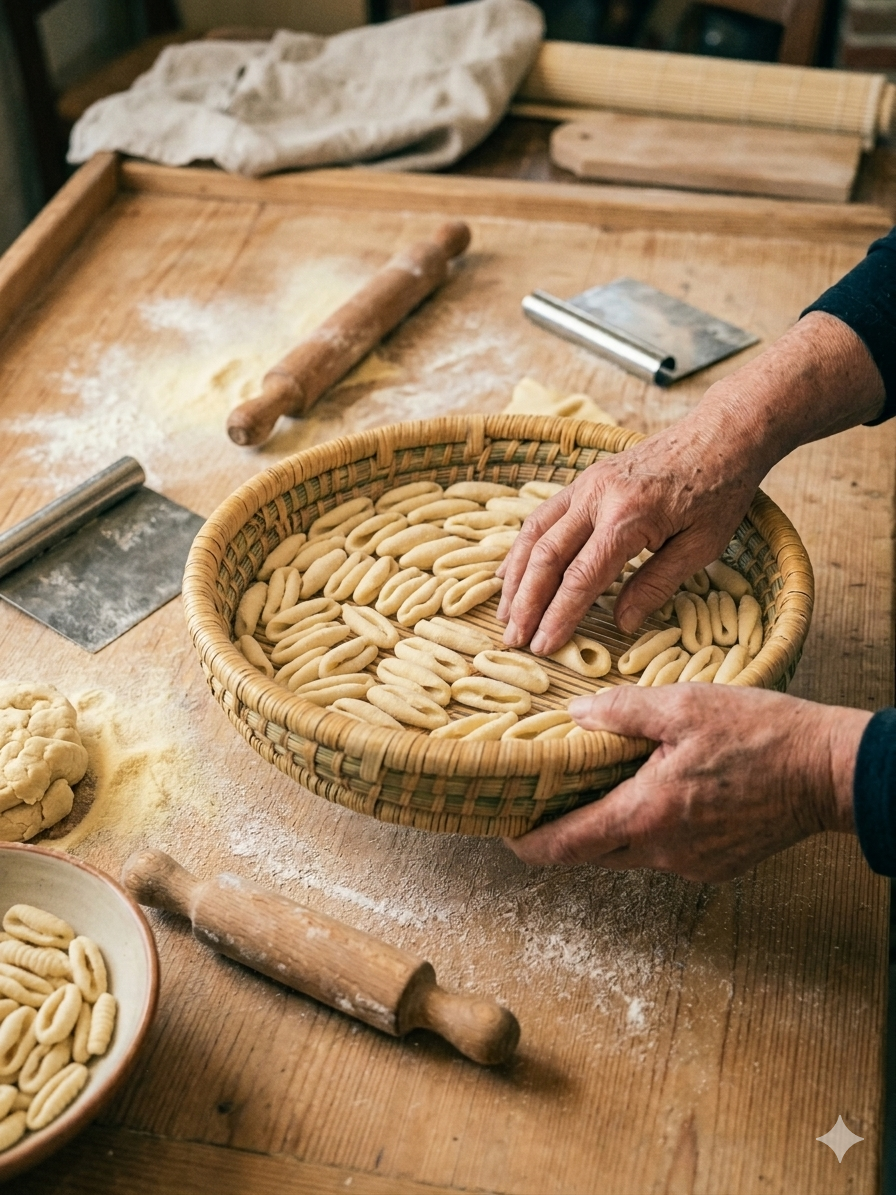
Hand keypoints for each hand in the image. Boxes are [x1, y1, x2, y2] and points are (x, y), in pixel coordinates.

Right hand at [497, 411, 763, 652]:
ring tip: (505, 614)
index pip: (582, 578)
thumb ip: (655, 585)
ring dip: (515, 577)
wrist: (721, 433)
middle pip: (547, 557)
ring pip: (535, 534)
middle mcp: (597, 498)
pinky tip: (511, 572)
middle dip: (526, 603)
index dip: (559, 616)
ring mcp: (586, 484)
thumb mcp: (701, 546)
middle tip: (514, 639)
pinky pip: (543, 516)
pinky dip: (523, 547)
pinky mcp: (585, 480)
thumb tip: (619, 623)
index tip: (543, 646)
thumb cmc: (720, 491)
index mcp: (628, 517)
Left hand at [504, 685, 870, 882]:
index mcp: (646, 815)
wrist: (830, 772)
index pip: (565, 847)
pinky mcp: (715, 866)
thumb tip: (575, 714)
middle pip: (590, 854)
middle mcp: (662, 852)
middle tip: (544, 799)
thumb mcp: (683, 706)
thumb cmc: (761, 734)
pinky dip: (645, 829)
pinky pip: (662, 853)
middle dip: (561, 832)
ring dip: (606, 827)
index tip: (505, 830)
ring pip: (626, 854)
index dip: (526, 843)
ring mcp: (691, 864)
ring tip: (598, 786)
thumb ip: (622, 712)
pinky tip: (653, 792)